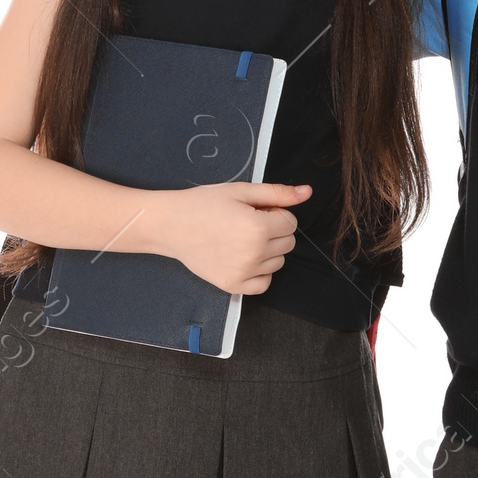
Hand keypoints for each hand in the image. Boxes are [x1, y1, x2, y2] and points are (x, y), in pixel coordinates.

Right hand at [150, 180, 311, 294]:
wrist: (171, 225)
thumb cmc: (203, 204)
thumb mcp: (240, 191)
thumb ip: (277, 193)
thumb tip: (307, 193)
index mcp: (258, 227)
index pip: (291, 222)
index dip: (275, 213)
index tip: (255, 210)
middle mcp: (254, 253)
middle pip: (288, 243)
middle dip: (274, 231)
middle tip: (246, 224)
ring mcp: (244, 273)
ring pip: (279, 262)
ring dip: (268, 251)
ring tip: (241, 239)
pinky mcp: (233, 286)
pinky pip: (264, 283)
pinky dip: (260, 272)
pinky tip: (243, 258)